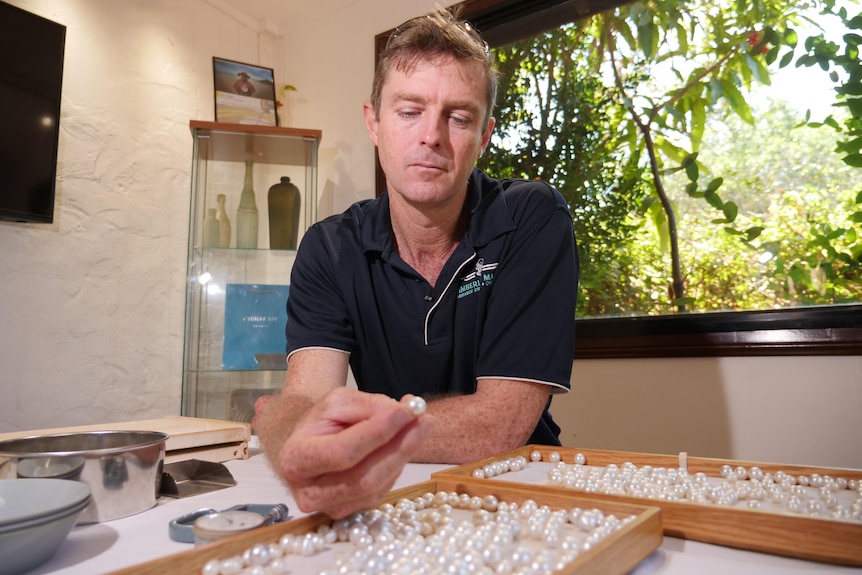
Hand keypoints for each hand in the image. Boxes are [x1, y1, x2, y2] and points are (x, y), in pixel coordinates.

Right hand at [273, 387, 432, 517]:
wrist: (313, 445)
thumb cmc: (322, 422)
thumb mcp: (339, 402)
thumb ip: (369, 406)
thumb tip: (404, 412)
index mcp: (296, 459)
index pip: (343, 452)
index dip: (378, 432)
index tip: (406, 411)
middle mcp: (309, 492)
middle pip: (364, 476)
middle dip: (399, 447)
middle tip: (425, 420)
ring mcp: (331, 507)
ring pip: (377, 485)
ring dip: (404, 454)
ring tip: (419, 425)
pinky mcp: (353, 511)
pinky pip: (383, 489)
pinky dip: (397, 464)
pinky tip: (402, 444)